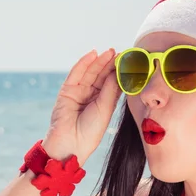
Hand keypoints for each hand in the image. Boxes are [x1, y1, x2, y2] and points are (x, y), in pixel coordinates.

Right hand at [42, 49, 121, 165]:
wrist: (71, 143)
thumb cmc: (90, 131)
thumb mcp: (105, 108)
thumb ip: (111, 88)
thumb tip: (119, 70)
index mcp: (103, 103)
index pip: (112, 83)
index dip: (119, 72)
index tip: (129, 61)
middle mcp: (91, 96)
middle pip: (101, 76)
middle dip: (110, 64)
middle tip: (120, 53)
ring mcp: (78, 92)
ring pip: (90, 73)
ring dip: (99, 61)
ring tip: (109, 52)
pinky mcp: (67, 91)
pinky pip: (75, 74)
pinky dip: (83, 63)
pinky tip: (93, 54)